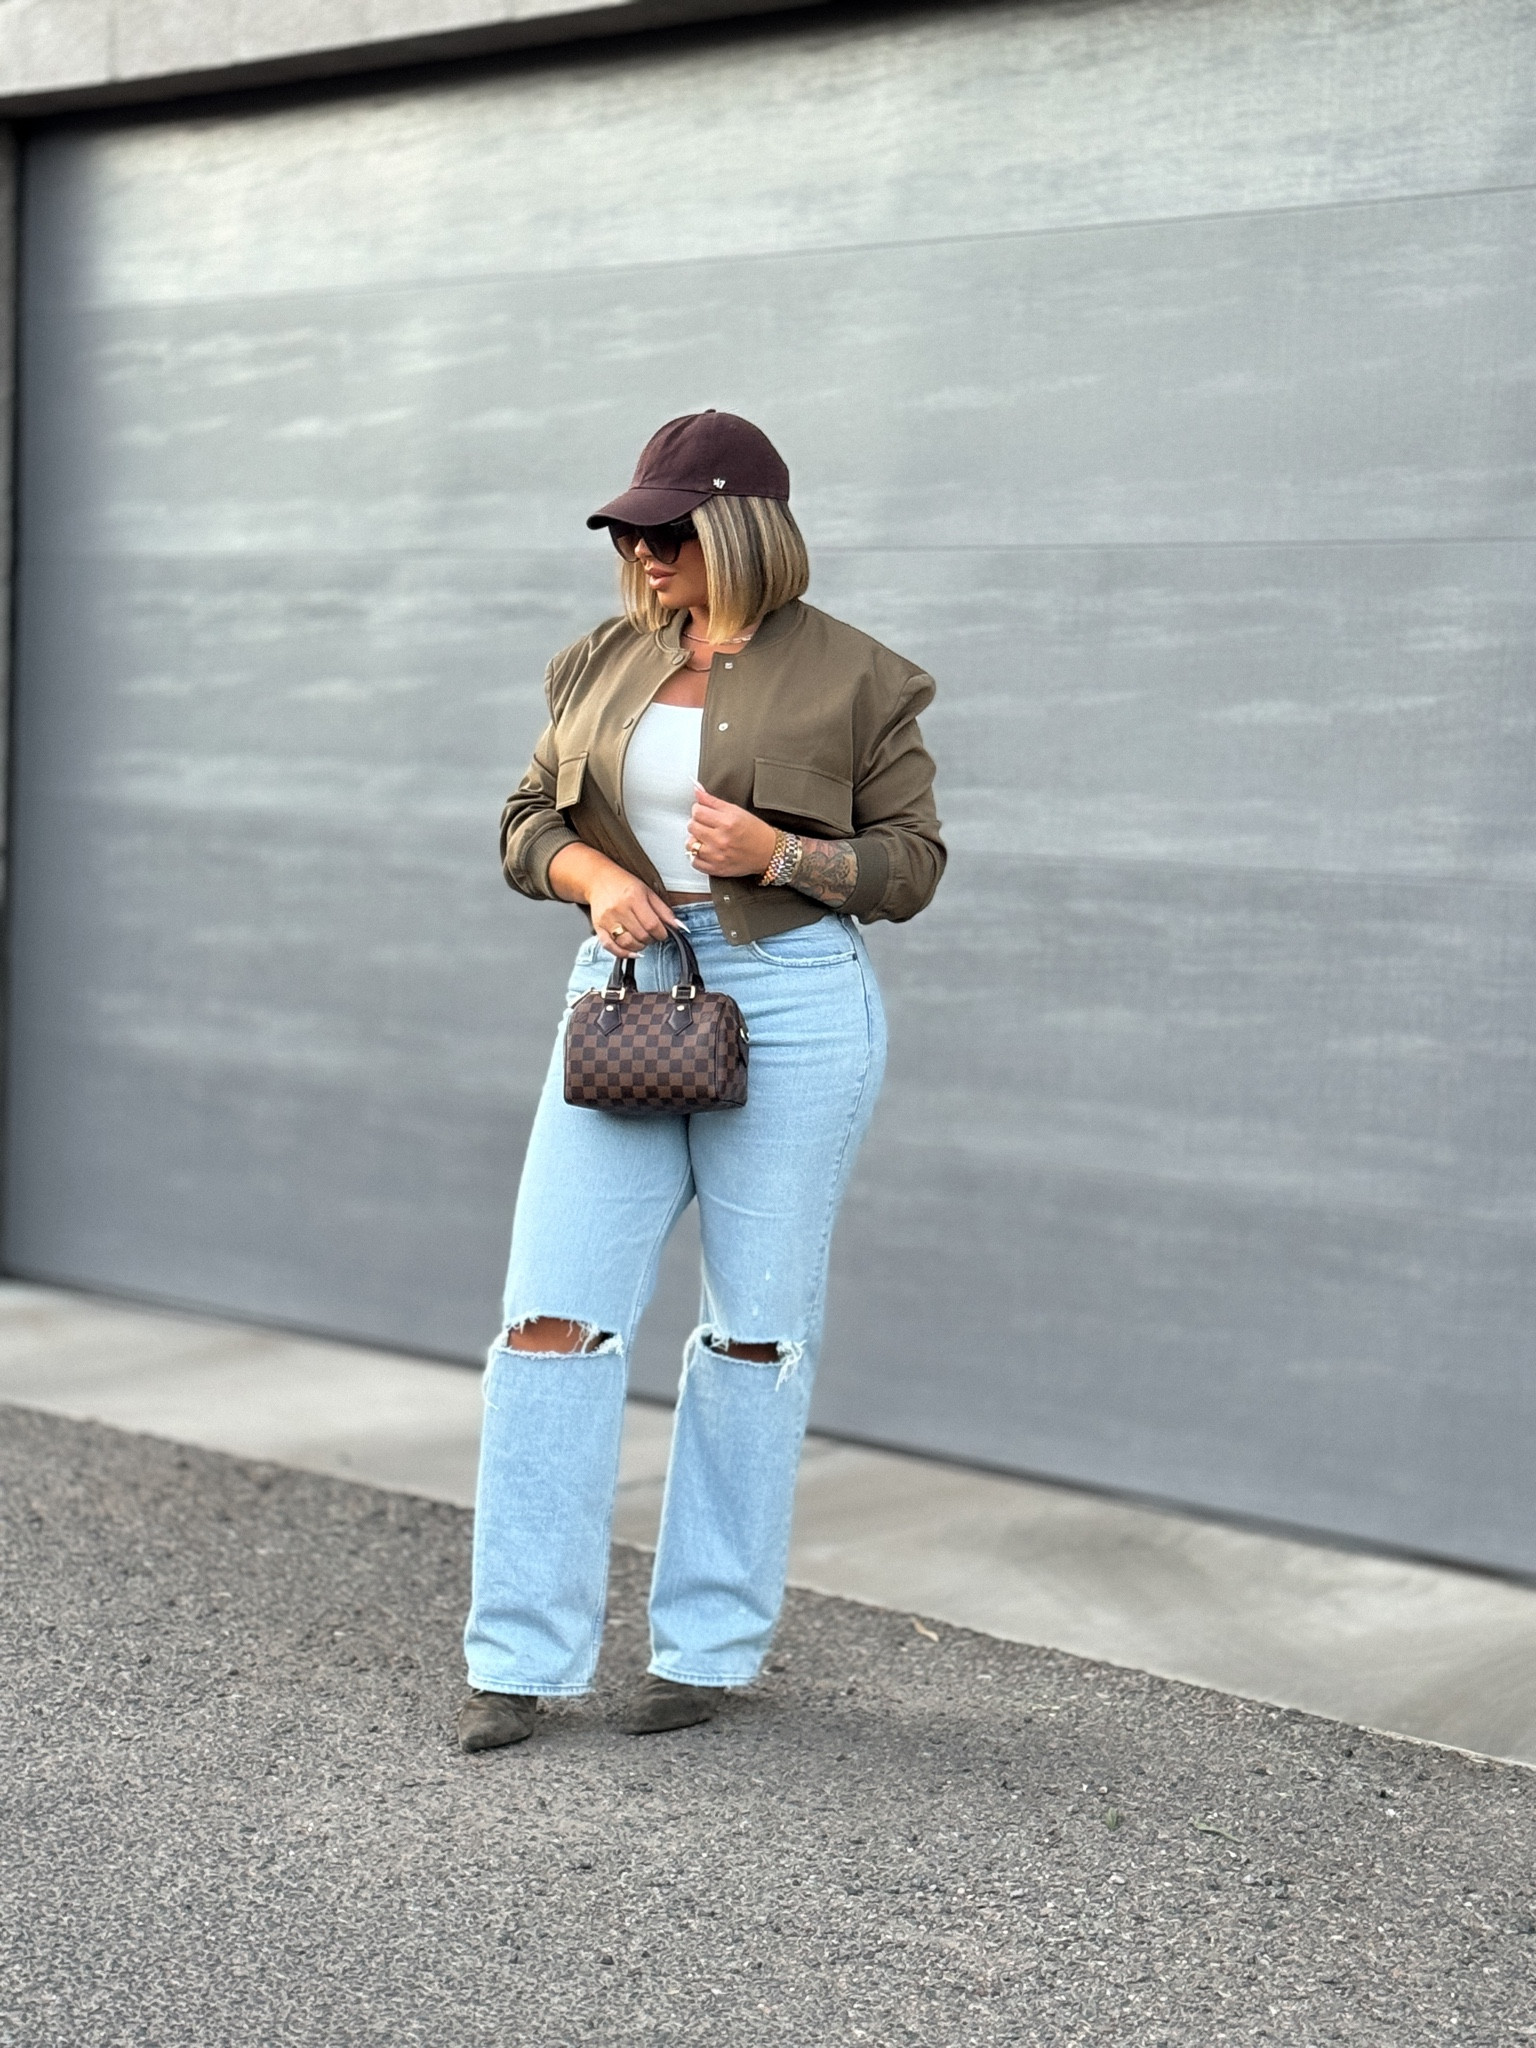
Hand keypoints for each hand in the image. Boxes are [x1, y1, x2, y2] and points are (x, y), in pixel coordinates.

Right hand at [548, 845, 679, 958]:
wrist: (598, 880)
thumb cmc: (623, 884)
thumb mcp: (647, 892)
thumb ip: (664, 910)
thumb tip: (678, 926)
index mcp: (633, 897)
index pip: (652, 925)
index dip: (662, 933)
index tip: (663, 933)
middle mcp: (619, 909)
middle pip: (641, 935)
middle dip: (652, 939)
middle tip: (652, 934)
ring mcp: (607, 919)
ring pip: (627, 943)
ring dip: (640, 946)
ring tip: (642, 940)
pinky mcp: (598, 927)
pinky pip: (610, 946)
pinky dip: (623, 953)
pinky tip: (631, 952)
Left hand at [687, 787, 777, 877]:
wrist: (768, 853)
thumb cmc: (755, 832)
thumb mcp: (736, 811)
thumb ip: (713, 801)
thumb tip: (697, 790)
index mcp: (727, 822)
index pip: (697, 812)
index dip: (699, 810)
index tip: (704, 812)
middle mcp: (721, 840)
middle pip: (692, 826)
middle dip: (697, 824)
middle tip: (707, 825)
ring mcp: (718, 856)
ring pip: (690, 845)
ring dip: (695, 840)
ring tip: (706, 838)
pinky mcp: (716, 869)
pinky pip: (694, 862)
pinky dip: (696, 856)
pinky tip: (706, 851)